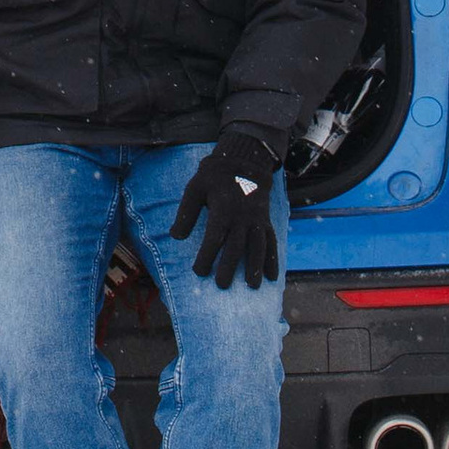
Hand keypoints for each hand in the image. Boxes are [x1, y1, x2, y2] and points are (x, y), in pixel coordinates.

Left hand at [169, 132, 282, 287]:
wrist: (244, 160)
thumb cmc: (214, 176)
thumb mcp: (195, 188)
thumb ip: (186, 212)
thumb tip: (176, 237)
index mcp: (223, 209)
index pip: (214, 237)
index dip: (207, 256)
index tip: (199, 272)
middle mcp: (242, 217)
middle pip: (236, 246)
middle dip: (229, 267)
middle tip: (222, 285)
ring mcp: (257, 219)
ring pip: (258, 246)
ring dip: (255, 267)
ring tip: (252, 287)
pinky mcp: (265, 221)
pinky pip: (271, 241)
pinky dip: (273, 259)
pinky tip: (272, 277)